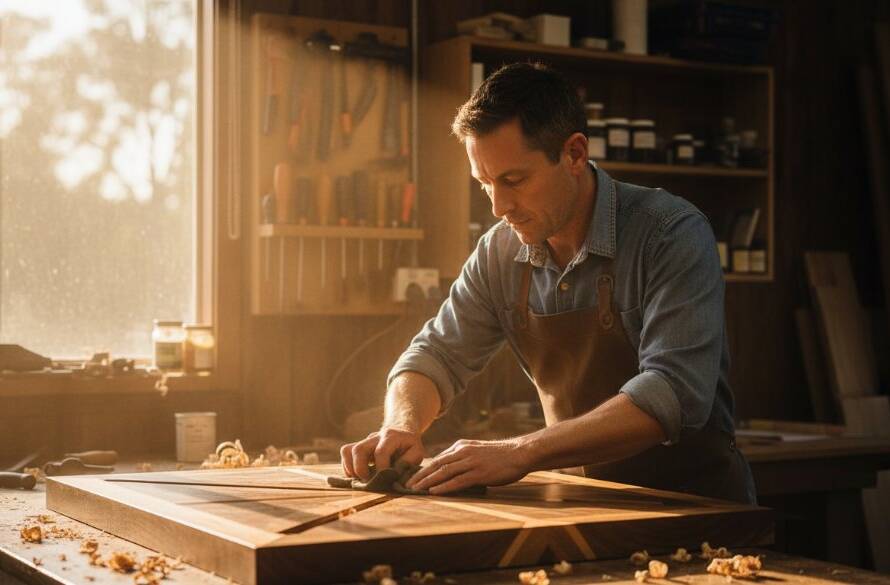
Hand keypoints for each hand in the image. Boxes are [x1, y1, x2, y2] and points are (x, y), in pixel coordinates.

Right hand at [340, 427, 424, 480]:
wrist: (401, 430)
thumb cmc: (409, 444)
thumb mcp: (417, 452)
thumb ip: (408, 463)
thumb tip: (395, 476)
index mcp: (391, 437)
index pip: (381, 452)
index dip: (381, 468)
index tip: (386, 479)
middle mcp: (375, 437)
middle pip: (359, 449)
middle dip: (360, 469)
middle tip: (367, 481)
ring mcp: (364, 441)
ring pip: (348, 450)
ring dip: (350, 468)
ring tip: (359, 480)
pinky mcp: (358, 446)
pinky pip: (345, 453)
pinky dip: (347, 466)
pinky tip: (356, 476)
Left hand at [405, 438, 530, 494]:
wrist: (519, 452)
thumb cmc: (500, 455)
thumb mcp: (477, 451)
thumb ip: (463, 457)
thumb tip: (450, 469)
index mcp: (461, 446)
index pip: (438, 459)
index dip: (424, 469)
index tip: (412, 478)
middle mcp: (463, 452)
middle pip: (437, 465)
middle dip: (420, 476)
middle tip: (407, 485)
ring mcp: (471, 462)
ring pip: (444, 472)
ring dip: (428, 482)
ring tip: (416, 490)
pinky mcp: (479, 472)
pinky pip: (458, 480)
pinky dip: (444, 486)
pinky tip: (434, 492)